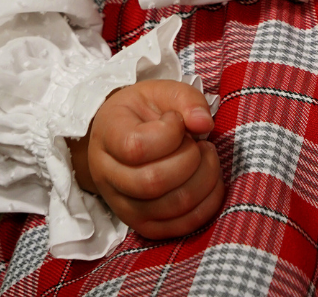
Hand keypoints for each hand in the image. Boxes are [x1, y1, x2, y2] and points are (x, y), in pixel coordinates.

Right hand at [69, 79, 224, 238]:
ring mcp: (124, 207)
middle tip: (197, 142)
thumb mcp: (159, 91)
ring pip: (171, 207)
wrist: (118, 142)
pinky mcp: (144, 225)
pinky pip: (180, 227)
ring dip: (204, 179)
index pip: (136, 147)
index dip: (169, 133)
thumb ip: (185, 99)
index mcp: (108, 137)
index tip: (175, 119)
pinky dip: (206, 205)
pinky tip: (209, 181)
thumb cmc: (140, 113)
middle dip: (191, 158)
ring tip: (204, 158)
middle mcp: (109, 177)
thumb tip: (204, 123)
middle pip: (154, 182)